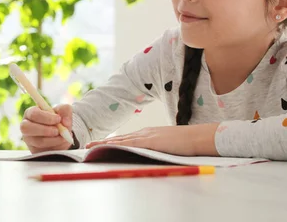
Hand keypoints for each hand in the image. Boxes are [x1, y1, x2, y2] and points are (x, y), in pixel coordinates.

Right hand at [20, 104, 73, 153]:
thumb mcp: (63, 111)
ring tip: (62, 137)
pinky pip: (42, 150)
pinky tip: (60, 142)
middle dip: (44, 130)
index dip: (46, 117)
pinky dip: (54, 147)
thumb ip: (65, 110)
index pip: (33, 113)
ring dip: (52, 140)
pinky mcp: (34, 150)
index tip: (58, 119)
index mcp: (31, 112)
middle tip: (57, 131)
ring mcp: (29, 139)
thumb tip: (65, 122)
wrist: (62, 134)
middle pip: (26, 127)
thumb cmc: (59, 120)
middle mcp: (26, 125)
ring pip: (36, 141)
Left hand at [85, 123, 219, 156]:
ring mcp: (147, 136)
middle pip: (120, 138)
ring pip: (121, 141)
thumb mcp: (168, 144)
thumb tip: (150, 154)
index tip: (99, 144)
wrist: (198, 136)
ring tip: (90, 147)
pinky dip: (118, 146)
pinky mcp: (151, 142)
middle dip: (102, 142)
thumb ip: (157, 147)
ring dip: (105, 144)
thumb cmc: (187, 142)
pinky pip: (131, 144)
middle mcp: (145, 133)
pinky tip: (109, 148)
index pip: (126, 138)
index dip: (111, 141)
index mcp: (149, 134)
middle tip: (87, 145)